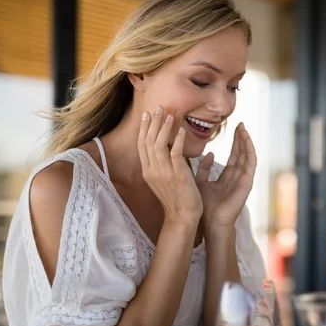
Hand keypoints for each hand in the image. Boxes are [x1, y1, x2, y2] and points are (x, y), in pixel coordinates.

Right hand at [138, 106, 202, 223]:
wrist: (182, 217)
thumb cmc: (177, 199)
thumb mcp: (165, 180)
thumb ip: (166, 164)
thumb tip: (170, 149)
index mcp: (148, 172)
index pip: (142, 146)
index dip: (144, 129)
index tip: (147, 115)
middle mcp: (153, 171)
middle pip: (148, 142)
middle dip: (153, 123)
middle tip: (158, 107)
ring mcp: (164, 173)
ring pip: (159, 144)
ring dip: (164, 127)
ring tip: (169, 114)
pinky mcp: (177, 175)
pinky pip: (175, 153)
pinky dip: (177, 140)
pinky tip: (181, 130)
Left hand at [195, 123, 256, 230]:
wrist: (211, 222)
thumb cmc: (205, 206)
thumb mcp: (201, 182)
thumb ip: (203, 168)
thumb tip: (209, 154)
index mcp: (228, 176)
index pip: (234, 155)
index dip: (235, 142)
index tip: (234, 128)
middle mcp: (238, 176)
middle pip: (242, 153)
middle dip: (241, 138)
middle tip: (240, 124)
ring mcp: (244, 179)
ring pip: (247, 156)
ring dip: (246, 142)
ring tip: (243, 129)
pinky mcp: (247, 182)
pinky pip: (250, 164)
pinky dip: (249, 151)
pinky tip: (246, 141)